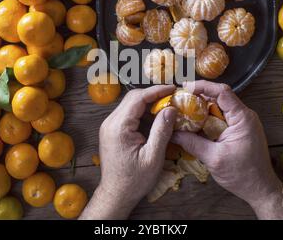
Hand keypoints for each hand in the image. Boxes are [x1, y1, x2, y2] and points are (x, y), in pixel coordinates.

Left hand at [80, 85, 176, 219]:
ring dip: (148, 103)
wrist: (116, 194)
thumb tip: (171, 109)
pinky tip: (156, 117)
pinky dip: (142, 112)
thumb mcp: (153, 157)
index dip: (157, 90)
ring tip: (167, 105)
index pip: (138, 98)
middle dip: (153, 94)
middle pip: (132, 98)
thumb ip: (162, 130)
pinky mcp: (111, 130)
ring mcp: (109, 126)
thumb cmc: (135, 179)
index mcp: (119, 127)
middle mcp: (110, 122)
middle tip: (172, 97)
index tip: (173, 88)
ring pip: (130, 104)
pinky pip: (128, 114)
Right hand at [171, 81, 282, 219]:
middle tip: (179, 101)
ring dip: (201, 109)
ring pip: (219, 108)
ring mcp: (242, 123)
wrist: (261, 190)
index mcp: (242, 118)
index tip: (185, 88)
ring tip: (183, 111)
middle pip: (219, 98)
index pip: (222, 91)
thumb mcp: (213, 158)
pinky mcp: (239, 131)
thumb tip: (172, 133)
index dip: (202, 86)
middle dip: (198, 97)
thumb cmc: (242, 175)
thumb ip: (192, 143)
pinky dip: (207, 119)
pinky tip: (194, 125)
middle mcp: (244, 116)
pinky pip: (221, 118)